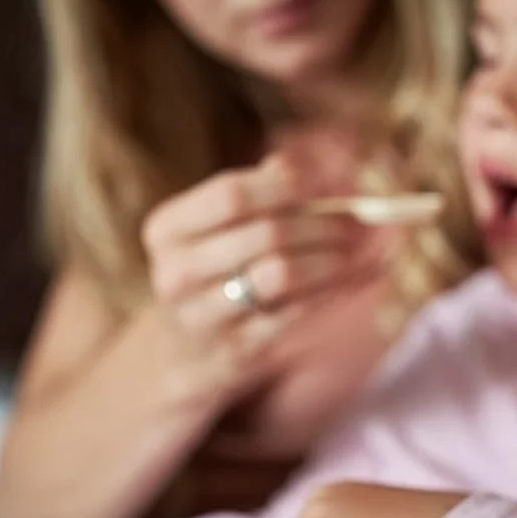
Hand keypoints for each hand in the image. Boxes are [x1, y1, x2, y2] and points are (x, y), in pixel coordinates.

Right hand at [144, 150, 383, 413]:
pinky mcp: (235, 350)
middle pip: (265, 233)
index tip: (317, 186)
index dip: (282, 186)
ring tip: (350, 253)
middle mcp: (175, 274)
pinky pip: (294, 314)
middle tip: (349, 224)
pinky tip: (347, 281)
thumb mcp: (214, 229)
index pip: (230, 194)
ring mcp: (202, 317)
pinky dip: (329, 292)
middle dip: (317, 225)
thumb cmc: (211, 273)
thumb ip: (253, 191)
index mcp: (167, 231)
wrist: (185, 352)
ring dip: (327, 260)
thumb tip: (297, 164)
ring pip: (281, 274)